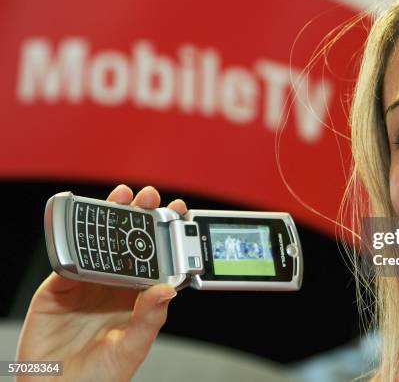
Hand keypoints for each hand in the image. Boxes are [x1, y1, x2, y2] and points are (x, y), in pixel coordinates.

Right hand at [16, 185, 186, 381]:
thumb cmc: (101, 377)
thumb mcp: (132, 346)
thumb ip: (150, 317)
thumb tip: (168, 288)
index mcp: (137, 298)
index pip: (154, 259)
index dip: (165, 236)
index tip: (178, 213)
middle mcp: (114, 287)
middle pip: (128, 245)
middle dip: (138, 217)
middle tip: (148, 197)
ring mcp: (87, 285)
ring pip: (100, 244)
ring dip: (110, 219)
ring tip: (122, 197)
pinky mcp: (59, 287)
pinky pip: (68, 259)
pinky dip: (75, 242)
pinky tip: (86, 226)